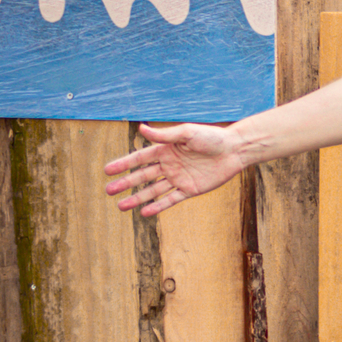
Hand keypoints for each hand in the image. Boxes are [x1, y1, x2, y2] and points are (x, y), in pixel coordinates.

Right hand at [103, 121, 247, 218]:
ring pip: (153, 191)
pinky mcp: (190, 190)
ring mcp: (179, 178)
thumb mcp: (186, 133)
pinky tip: (145, 212)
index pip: (140, 158)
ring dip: (137, 198)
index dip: (123, 164)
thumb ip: (164, 135)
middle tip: (108, 190)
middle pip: (143, 176)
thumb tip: (140, 128)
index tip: (107, 170)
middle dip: (125, 183)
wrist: (234, 150)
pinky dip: (158, 206)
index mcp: (166, 150)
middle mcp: (169, 165)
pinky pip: (171, 200)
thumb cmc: (212, 137)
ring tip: (121, 206)